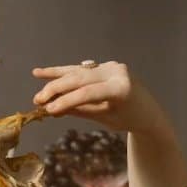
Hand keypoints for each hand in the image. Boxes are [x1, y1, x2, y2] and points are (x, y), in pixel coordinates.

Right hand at [32, 61, 171, 137]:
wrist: (149, 112)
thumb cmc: (129, 120)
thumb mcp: (105, 119)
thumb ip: (80, 111)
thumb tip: (52, 109)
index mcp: (121, 88)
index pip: (87, 93)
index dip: (66, 101)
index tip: (48, 110)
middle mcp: (116, 73)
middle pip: (80, 78)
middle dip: (56, 88)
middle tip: (38, 100)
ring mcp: (111, 67)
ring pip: (79, 71)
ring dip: (56, 76)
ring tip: (36, 76)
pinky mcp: (106, 66)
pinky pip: (82, 70)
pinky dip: (65, 71)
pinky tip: (45, 71)